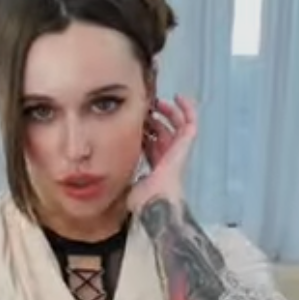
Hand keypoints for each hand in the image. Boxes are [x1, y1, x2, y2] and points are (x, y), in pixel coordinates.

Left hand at [127, 94, 197, 212]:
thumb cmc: (140, 199)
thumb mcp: (126, 183)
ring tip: (157, 102)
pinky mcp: (184, 145)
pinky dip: (186, 110)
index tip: (133, 122)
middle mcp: (167, 158)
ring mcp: (176, 152)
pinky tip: (177, 98)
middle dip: (153, 119)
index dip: (144, 131)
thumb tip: (109, 168)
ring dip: (167, 112)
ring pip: (176, 126)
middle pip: (162, 132)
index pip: (151, 144)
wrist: (153, 201)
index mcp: (155, 167)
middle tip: (143, 109)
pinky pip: (190, 124)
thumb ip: (123, 175)